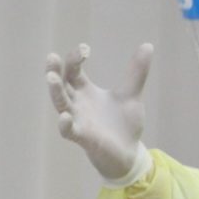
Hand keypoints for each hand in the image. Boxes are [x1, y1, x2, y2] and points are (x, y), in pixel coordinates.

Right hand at [46, 43, 153, 183]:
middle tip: (51, 58)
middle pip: (61, 85)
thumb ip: (137, 72)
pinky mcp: (83, 138)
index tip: (85, 48)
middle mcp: (77, 104)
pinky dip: (65, 125)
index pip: (72, 71)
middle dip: (54, 71)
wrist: (129, 152)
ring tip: (51, 77)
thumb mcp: (131, 94)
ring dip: (55, 92)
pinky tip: (65, 116)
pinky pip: (69, 131)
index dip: (75, 59)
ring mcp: (78, 120)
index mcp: (85, 91)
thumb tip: (148, 45)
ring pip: (60, 104)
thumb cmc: (124, 124)